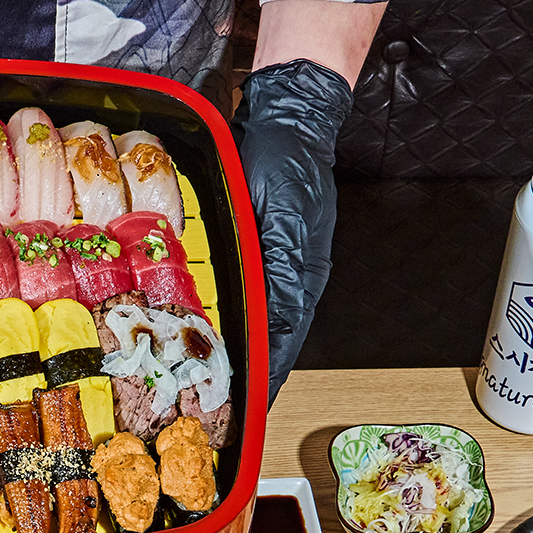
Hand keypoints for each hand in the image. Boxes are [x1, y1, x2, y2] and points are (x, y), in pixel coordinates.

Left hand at [231, 60, 353, 398]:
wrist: (293, 119)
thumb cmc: (281, 154)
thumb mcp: (267, 204)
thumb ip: (267, 258)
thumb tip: (265, 308)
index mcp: (299, 268)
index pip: (282, 335)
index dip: (265, 373)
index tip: (251, 405)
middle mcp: (300, 276)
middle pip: (280, 340)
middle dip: (260, 378)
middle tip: (234, 413)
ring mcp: (292, 268)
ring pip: (275, 328)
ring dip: (257, 359)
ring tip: (233, 392)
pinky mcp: (280, 258)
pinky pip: (268, 308)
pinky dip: (255, 334)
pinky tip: (237, 346)